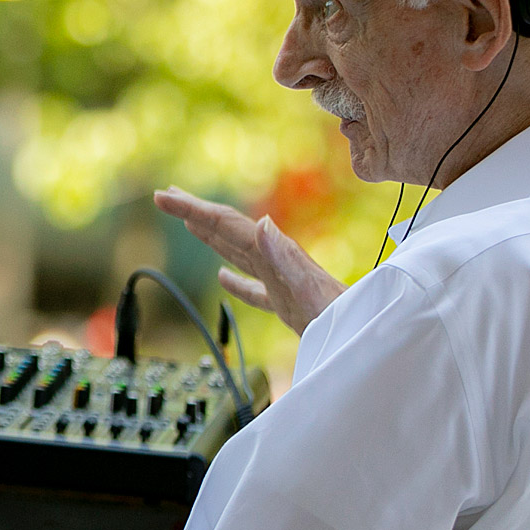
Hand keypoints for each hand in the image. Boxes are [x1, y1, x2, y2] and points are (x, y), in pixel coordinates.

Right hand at [153, 187, 347, 336]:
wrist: (365, 333)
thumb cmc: (336, 316)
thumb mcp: (304, 287)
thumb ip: (282, 256)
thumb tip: (260, 222)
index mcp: (273, 252)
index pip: (226, 223)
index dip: (193, 208)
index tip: (163, 196)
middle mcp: (275, 259)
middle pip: (228, 229)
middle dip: (196, 212)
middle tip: (167, 197)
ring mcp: (280, 280)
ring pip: (237, 252)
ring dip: (211, 236)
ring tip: (189, 223)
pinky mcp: (287, 302)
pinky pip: (254, 288)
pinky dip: (235, 281)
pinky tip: (224, 279)